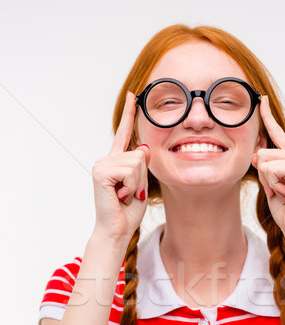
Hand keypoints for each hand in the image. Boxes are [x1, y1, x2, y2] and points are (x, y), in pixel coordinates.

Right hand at [91, 90, 149, 243]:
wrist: (117, 230)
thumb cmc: (128, 211)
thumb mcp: (142, 185)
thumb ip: (142, 166)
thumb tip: (141, 148)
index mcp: (117, 161)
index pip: (124, 133)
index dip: (129, 114)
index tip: (132, 94)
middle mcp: (107, 159)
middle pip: (140, 154)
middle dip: (142, 177)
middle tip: (129, 193)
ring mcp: (102, 164)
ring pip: (136, 162)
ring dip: (136, 183)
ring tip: (124, 195)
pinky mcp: (101, 171)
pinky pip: (129, 171)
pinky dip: (130, 186)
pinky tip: (119, 195)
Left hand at [251, 96, 284, 243]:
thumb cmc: (284, 206)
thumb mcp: (269, 182)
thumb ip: (265, 165)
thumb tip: (257, 152)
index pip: (276, 133)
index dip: (267, 116)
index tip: (261, 99)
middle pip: (262, 152)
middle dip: (263, 175)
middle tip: (277, 189)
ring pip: (264, 160)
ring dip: (267, 181)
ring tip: (282, 191)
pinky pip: (269, 169)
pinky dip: (272, 184)